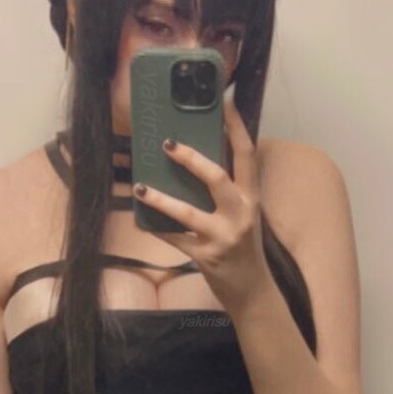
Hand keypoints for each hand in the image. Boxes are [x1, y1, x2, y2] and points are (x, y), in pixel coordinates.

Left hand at [132, 92, 272, 316]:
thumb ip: (228, 190)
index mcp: (251, 197)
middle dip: (191, 159)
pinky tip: (139, 218)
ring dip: (161, 200)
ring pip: (188, 213)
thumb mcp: (244, 214)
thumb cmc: (244, 246)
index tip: (223, 102)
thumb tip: (195, 159)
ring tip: (140, 187)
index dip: (236, 127)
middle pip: (217, 178)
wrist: (253, 291)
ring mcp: (224, 237)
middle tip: (167, 143)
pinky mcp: (207, 257)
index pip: (247, 155)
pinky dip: (157, 229)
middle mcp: (241, 214)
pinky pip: (176, 240)